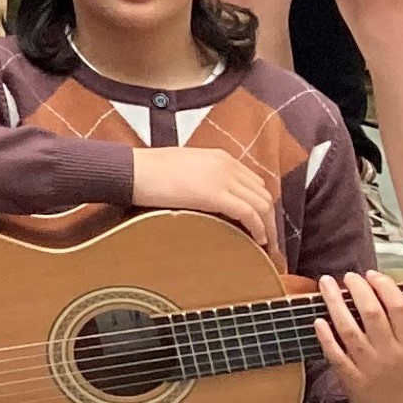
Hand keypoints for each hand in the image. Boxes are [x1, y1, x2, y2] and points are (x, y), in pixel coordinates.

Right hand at [130, 141, 282, 258]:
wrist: (133, 170)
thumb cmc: (149, 171)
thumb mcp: (185, 166)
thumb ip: (203, 176)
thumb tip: (207, 194)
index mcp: (221, 158)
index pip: (254, 182)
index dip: (261, 204)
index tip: (261, 221)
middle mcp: (228, 165)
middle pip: (263, 194)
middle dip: (269, 218)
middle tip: (268, 238)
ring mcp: (224, 179)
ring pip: (262, 204)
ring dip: (268, 226)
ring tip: (265, 244)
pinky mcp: (216, 194)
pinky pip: (250, 213)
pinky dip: (259, 229)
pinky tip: (258, 241)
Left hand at [313, 269, 402, 402]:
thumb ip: (398, 324)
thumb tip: (376, 288)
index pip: (399, 309)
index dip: (385, 287)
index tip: (372, 274)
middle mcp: (391, 354)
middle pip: (372, 314)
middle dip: (357, 289)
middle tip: (348, 276)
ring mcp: (370, 367)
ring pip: (349, 330)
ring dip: (335, 303)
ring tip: (326, 284)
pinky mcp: (352, 378)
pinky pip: (335, 353)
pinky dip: (325, 336)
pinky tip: (318, 319)